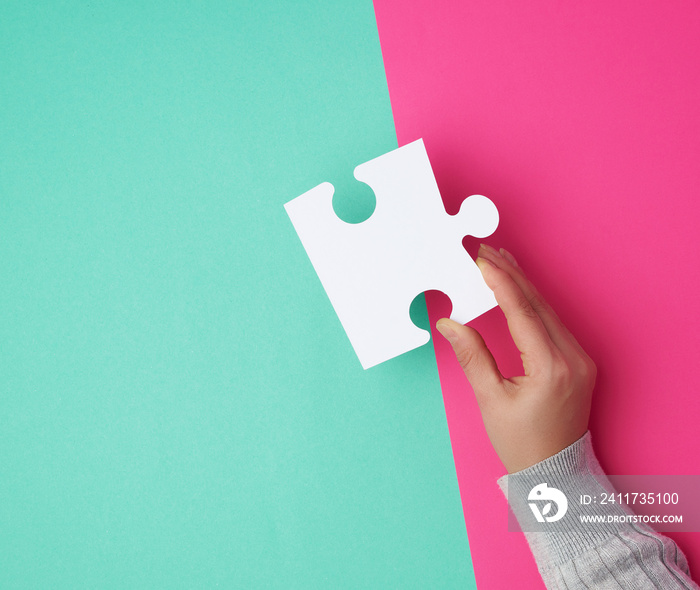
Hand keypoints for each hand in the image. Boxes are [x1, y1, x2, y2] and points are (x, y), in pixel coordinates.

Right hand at [436, 244, 595, 472]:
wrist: (555, 472)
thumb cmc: (521, 443)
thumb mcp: (491, 400)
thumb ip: (472, 356)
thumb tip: (450, 322)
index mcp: (552, 368)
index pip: (522, 312)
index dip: (500, 282)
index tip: (481, 259)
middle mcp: (573, 358)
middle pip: (538, 304)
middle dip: (511, 274)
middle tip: (485, 250)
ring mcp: (580, 358)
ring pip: (547, 309)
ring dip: (521, 284)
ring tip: (498, 261)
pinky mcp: (577, 361)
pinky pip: (553, 322)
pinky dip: (532, 302)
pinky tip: (518, 289)